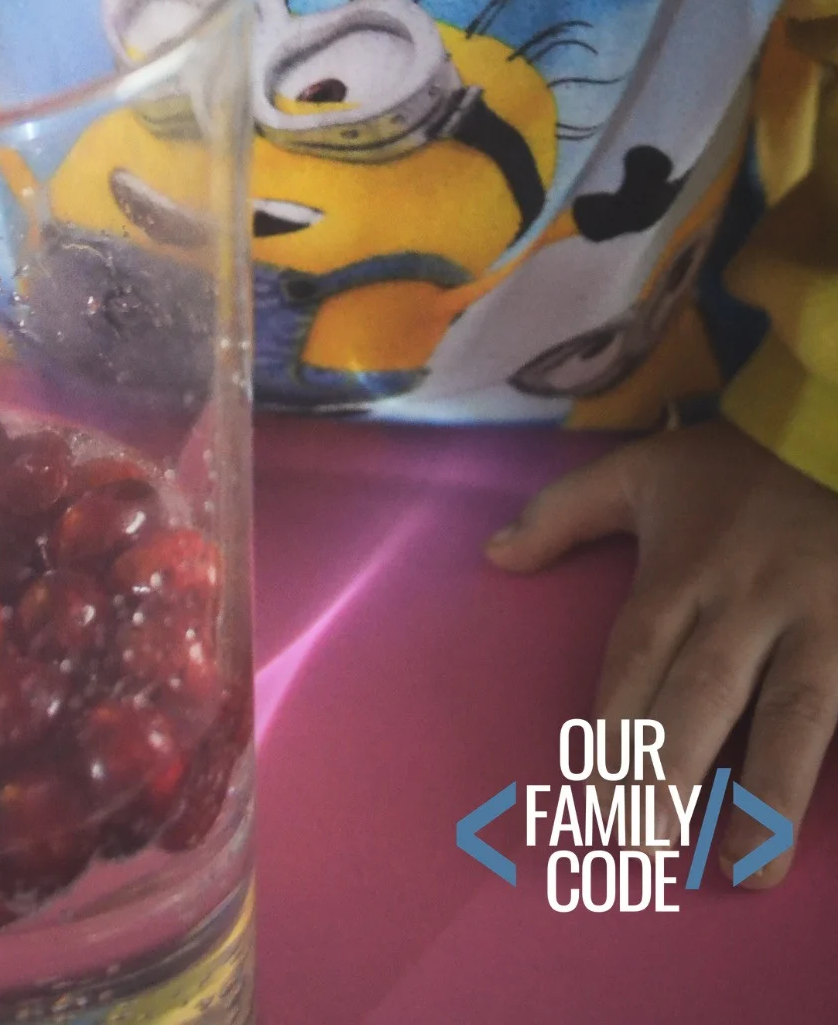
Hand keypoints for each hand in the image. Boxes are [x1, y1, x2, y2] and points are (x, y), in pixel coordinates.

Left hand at [484, 419, 837, 885]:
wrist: (834, 428)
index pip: (638, 659)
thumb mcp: (640, 471)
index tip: (591, 798)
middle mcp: (746, 599)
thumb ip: (562, 512)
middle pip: (703, 695)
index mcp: (683, 568)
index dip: (613, 729)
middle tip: (645, 850)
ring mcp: (818, 619)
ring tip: (746, 868)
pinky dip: (837, 762)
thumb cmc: (734, 467)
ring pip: (791, 711)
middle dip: (672, 773)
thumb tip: (493, 558)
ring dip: (768, 791)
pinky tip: (816, 823)